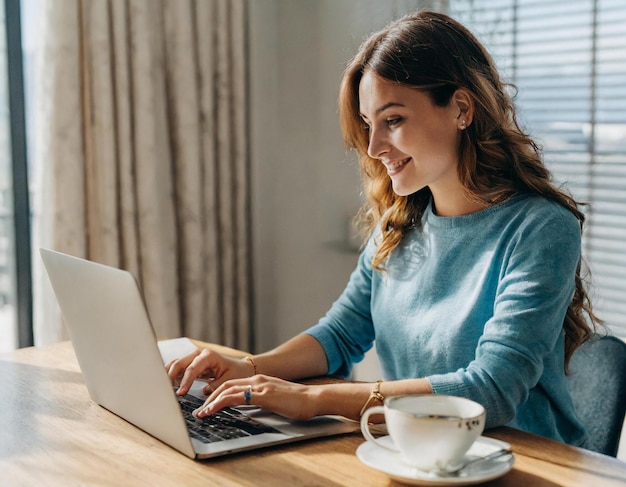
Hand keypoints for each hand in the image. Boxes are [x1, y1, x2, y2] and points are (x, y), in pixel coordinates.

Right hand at [165, 348, 251, 395]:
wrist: (240, 368)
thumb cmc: (236, 373)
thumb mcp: (229, 380)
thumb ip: (216, 385)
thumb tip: (204, 391)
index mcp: (208, 356)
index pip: (192, 368)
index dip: (185, 381)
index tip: (181, 393)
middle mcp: (198, 355)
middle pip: (179, 363)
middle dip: (170, 377)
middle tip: (166, 392)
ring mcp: (193, 359)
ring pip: (175, 364)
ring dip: (168, 375)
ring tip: (163, 389)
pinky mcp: (190, 365)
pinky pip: (177, 369)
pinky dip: (171, 376)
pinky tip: (167, 386)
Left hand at [193, 375, 318, 419]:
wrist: (313, 398)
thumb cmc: (298, 402)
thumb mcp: (275, 399)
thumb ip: (262, 400)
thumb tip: (251, 407)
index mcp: (260, 380)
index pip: (232, 384)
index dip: (217, 393)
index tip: (207, 404)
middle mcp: (257, 380)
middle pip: (225, 385)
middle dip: (209, 398)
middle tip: (199, 410)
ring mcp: (259, 386)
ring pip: (227, 390)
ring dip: (210, 402)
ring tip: (201, 413)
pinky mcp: (262, 395)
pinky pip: (235, 397)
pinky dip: (220, 403)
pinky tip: (212, 411)